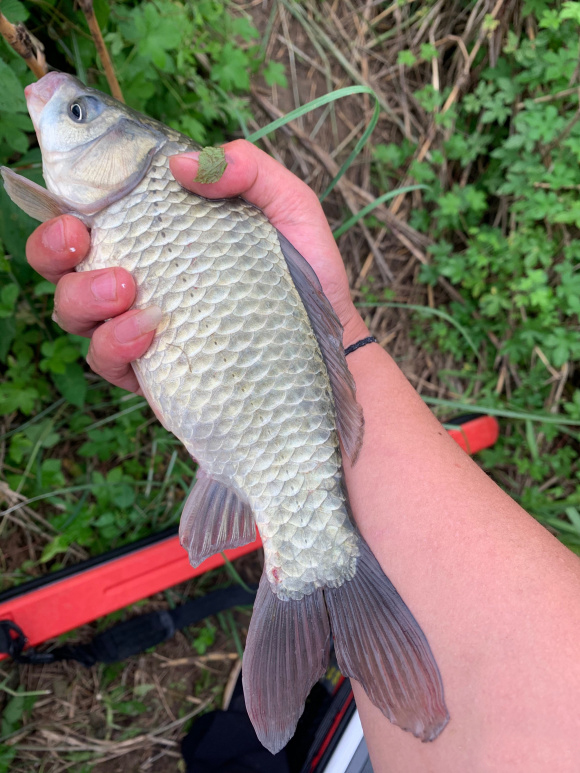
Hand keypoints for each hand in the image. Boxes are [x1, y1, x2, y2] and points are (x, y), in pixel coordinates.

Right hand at [26, 140, 367, 391]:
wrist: (328, 343)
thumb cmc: (303, 271)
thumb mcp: (287, 205)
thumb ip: (245, 167)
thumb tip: (180, 163)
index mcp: (160, 234)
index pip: (92, 215)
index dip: (63, 207)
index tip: (74, 205)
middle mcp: (141, 279)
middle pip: (62, 264)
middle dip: (52, 249)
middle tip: (81, 242)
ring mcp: (141, 327)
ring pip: (73, 313)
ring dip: (83, 296)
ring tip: (126, 290)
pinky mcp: (154, 372)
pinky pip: (108, 362)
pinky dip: (115, 345)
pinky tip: (147, 332)